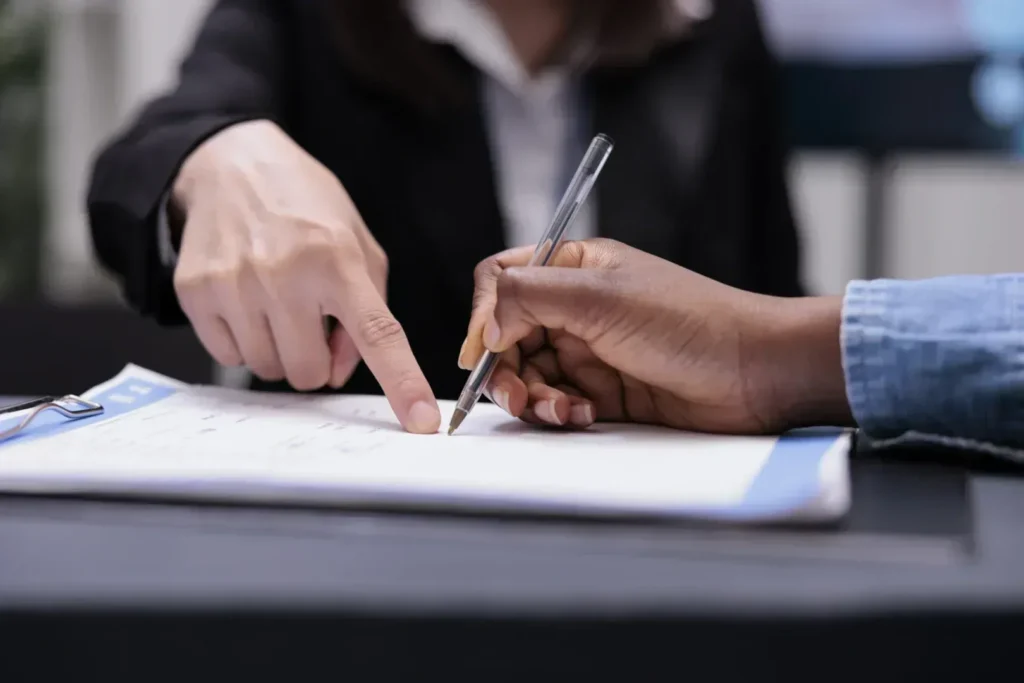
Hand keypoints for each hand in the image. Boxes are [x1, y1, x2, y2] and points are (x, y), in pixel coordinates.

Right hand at [172, 120, 439, 432]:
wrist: (232, 165)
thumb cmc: (306, 208)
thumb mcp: (357, 245)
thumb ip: (367, 310)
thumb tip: (340, 371)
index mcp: (338, 259)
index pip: (378, 335)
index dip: (402, 383)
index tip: (422, 422)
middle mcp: (284, 274)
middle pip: (309, 372)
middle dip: (316, 359)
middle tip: (312, 321)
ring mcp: (235, 285)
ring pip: (268, 369)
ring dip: (280, 350)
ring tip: (278, 304)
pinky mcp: (195, 293)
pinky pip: (229, 356)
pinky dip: (244, 340)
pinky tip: (247, 302)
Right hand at [459, 239, 851, 433]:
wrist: (755, 374)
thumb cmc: (691, 323)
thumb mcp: (602, 298)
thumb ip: (530, 298)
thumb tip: (483, 324)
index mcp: (575, 266)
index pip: (503, 281)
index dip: (484, 315)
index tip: (480, 352)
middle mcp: (577, 306)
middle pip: (508, 336)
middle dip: (506, 369)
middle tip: (518, 396)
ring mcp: (591, 349)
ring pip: (530, 375)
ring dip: (533, 397)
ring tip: (561, 409)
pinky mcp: (605, 391)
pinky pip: (558, 402)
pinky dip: (560, 412)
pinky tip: (583, 415)